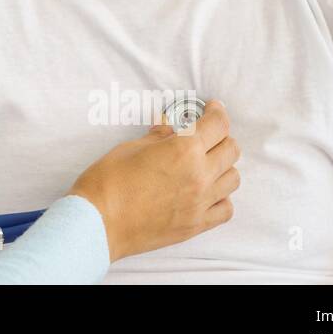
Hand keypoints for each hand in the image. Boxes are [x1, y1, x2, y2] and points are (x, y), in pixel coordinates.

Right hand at [67, 100, 239, 262]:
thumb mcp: (131, 148)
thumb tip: (168, 128)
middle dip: (220, 137)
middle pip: (231, 150)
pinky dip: (222, 197)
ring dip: (223, 166)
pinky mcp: (196, 224)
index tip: (213, 109)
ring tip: (206, 163)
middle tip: (206, 134)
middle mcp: (199, 175)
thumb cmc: (108, 182)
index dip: (217, 112)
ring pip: (233, 178)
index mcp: (184, 150)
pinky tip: (207, 192)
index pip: (218, 125)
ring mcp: (200, 202)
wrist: (99, 222)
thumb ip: (158, 137)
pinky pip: (226, 208)